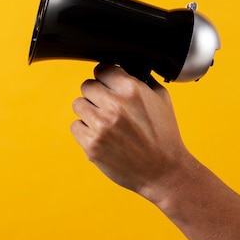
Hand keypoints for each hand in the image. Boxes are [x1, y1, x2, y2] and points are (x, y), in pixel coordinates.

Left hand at [70, 64, 192, 199]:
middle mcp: (114, 105)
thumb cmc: (164, 135)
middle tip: (108, 108)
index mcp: (131, 90)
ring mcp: (100, 125)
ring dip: (89, 112)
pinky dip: (85, 131)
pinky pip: (75, 126)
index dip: (105, 78)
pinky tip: (102, 137)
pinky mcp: (91, 143)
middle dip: (96, 95)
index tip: (108, 85)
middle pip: (86, 86)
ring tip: (106, 123)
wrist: (164, 171)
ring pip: (78, 104)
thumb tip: (122, 67)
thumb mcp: (161, 99)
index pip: (101, 69)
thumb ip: (140, 80)